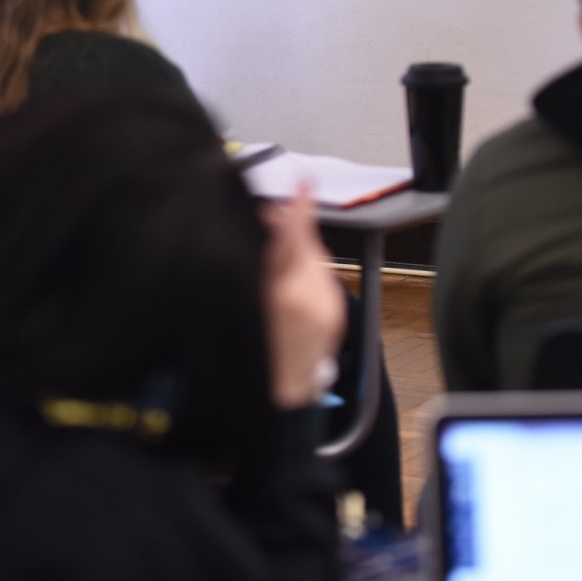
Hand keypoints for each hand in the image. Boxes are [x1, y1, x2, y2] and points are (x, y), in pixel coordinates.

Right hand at [260, 185, 346, 408]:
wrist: (281, 399)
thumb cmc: (253, 354)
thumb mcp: (244, 306)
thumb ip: (255, 268)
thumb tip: (261, 232)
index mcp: (282, 294)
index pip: (294, 238)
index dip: (299, 207)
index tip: (304, 182)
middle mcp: (311, 297)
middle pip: (306, 244)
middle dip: (291, 229)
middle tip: (268, 220)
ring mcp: (328, 306)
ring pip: (316, 260)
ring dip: (298, 253)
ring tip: (275, 263)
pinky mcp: (337, 313)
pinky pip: (322, 279)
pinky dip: (307, 273)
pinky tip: (289, 284)